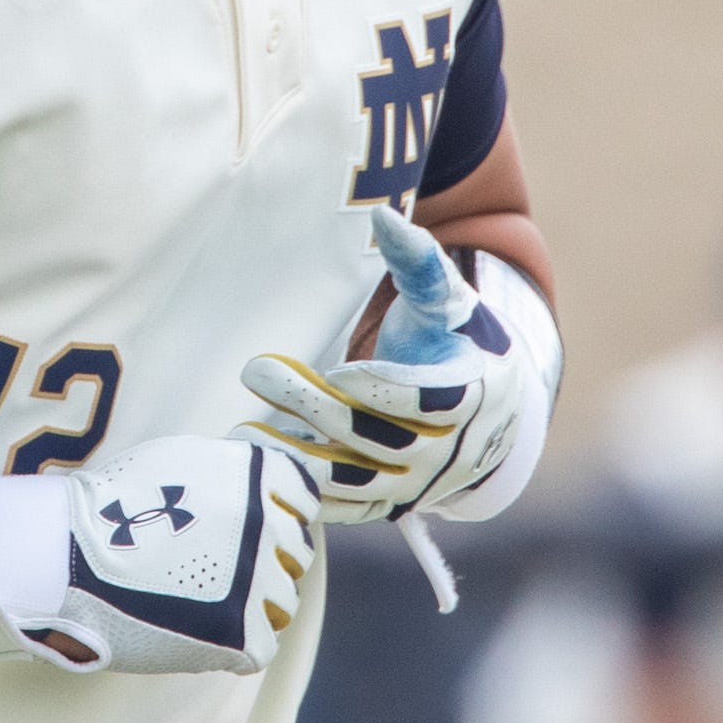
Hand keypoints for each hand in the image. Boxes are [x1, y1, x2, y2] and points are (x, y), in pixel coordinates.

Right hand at [0, 430, 321, 675]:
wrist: (65, 557)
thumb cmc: (111, 506)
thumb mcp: (181, 460)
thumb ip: (233, 472)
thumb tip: (270, 487)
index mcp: (257, 476)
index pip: (302, 499)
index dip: (275, 515)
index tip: (245, 529)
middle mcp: (269, 523)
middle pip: (295, 551)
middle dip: (263, 561)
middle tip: (216, 571)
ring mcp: (259, 580)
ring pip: (283, 601)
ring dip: (252, 604)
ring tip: (202, 604)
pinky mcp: (241, 632)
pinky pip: (262, 644)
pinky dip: (236, 644)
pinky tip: (201, 633)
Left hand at [241, 206, 533, 525]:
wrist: (479, 403)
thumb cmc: (455, 338)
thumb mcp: (447, 299)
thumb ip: (419, 261)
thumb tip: (385, 217)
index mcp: (477, 397)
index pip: (429, 404)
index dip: (383, 389)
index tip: (338, 369)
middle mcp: (451, 452)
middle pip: (378, 439)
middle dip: (315, 407)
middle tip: (257, 370)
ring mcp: (419, 484)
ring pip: (355, 479)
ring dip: (297, 455)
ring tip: (244, 427)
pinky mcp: (389, 504)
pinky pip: (344, 506)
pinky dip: (301, 488)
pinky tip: (257, 459)